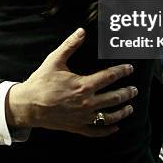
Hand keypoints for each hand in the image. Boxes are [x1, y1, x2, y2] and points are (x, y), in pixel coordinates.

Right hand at [7, 28, 136, 136]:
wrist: (28, 105)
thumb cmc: (41, 82)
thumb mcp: (55, 60)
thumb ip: (70, 45)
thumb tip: (81, 31)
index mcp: (83, 85)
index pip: (109, 77)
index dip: (121, 71)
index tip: (129, 68)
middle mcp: (87, 103)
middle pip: (114, 98)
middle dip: (127, 93)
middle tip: (134, 89)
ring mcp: (83, 117)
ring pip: (109, 116)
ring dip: (122, 112)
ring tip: (130, 108)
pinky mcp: (77, 127)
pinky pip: (96, 131)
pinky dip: (108, 130)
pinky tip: (115, 127)